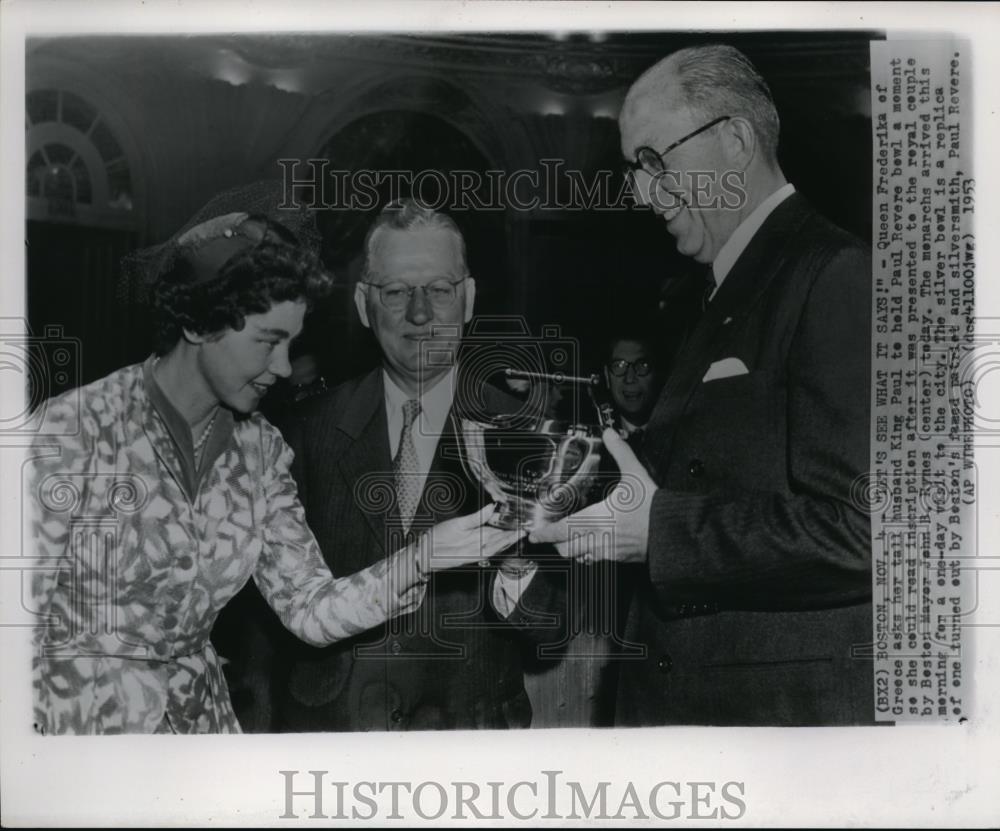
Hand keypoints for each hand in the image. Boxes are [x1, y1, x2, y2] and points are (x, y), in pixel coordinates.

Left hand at [423, 504, 524, 572]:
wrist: (426, 550)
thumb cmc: (439, 536)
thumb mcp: (460, 523)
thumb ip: (477, 517)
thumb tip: (492, 507)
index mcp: (476, 530)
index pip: (496, 526)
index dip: (507, 523)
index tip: (518, 518)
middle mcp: (479, 540)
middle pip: (500, 536)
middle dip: (513, 531)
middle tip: (526, 526)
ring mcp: (477, 549)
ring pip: (497, 544)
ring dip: (509, 539)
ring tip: (521, 532)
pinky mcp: (473, 556)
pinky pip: (489, 551)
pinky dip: (498, 546)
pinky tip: (507, 541)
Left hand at [528, 428, 657, 563]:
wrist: (672, 530)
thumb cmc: (651, 505)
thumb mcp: (634, 474)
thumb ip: (621, 452)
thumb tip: (610, 434)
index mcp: (596, 518)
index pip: (562, 529)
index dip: (545, 534)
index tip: (533, 536)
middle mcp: (598, 538)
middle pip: (566, 548)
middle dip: (556, 543)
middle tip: (551, 536)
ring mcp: (609, 551)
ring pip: (580, 557)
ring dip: (572, 550)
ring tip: (569, 541)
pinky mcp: (621, 558)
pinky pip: (597, 560)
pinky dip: (589, 555)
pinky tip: (593, 546)